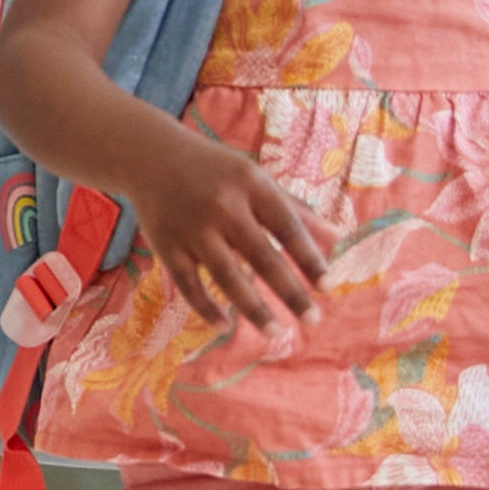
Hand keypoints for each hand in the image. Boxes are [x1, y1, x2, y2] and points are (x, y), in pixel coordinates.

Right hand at [128, 130, 329, 330]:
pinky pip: (189, 285)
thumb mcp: (255, 179)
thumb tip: (339, 237)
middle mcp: (223, 206)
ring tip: (275, 332)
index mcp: (251, 185)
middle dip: (290, 291)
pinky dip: (206, 308)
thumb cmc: (214, 171)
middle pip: (263, 256)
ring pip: (227, 277)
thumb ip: (294, 209)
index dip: (309, 258)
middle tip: (313, 320)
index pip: (287, 227)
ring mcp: (192, 229)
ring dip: (253, 309)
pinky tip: (224, 325)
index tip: (327, 286)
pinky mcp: (167, 246)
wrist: (149, 157)